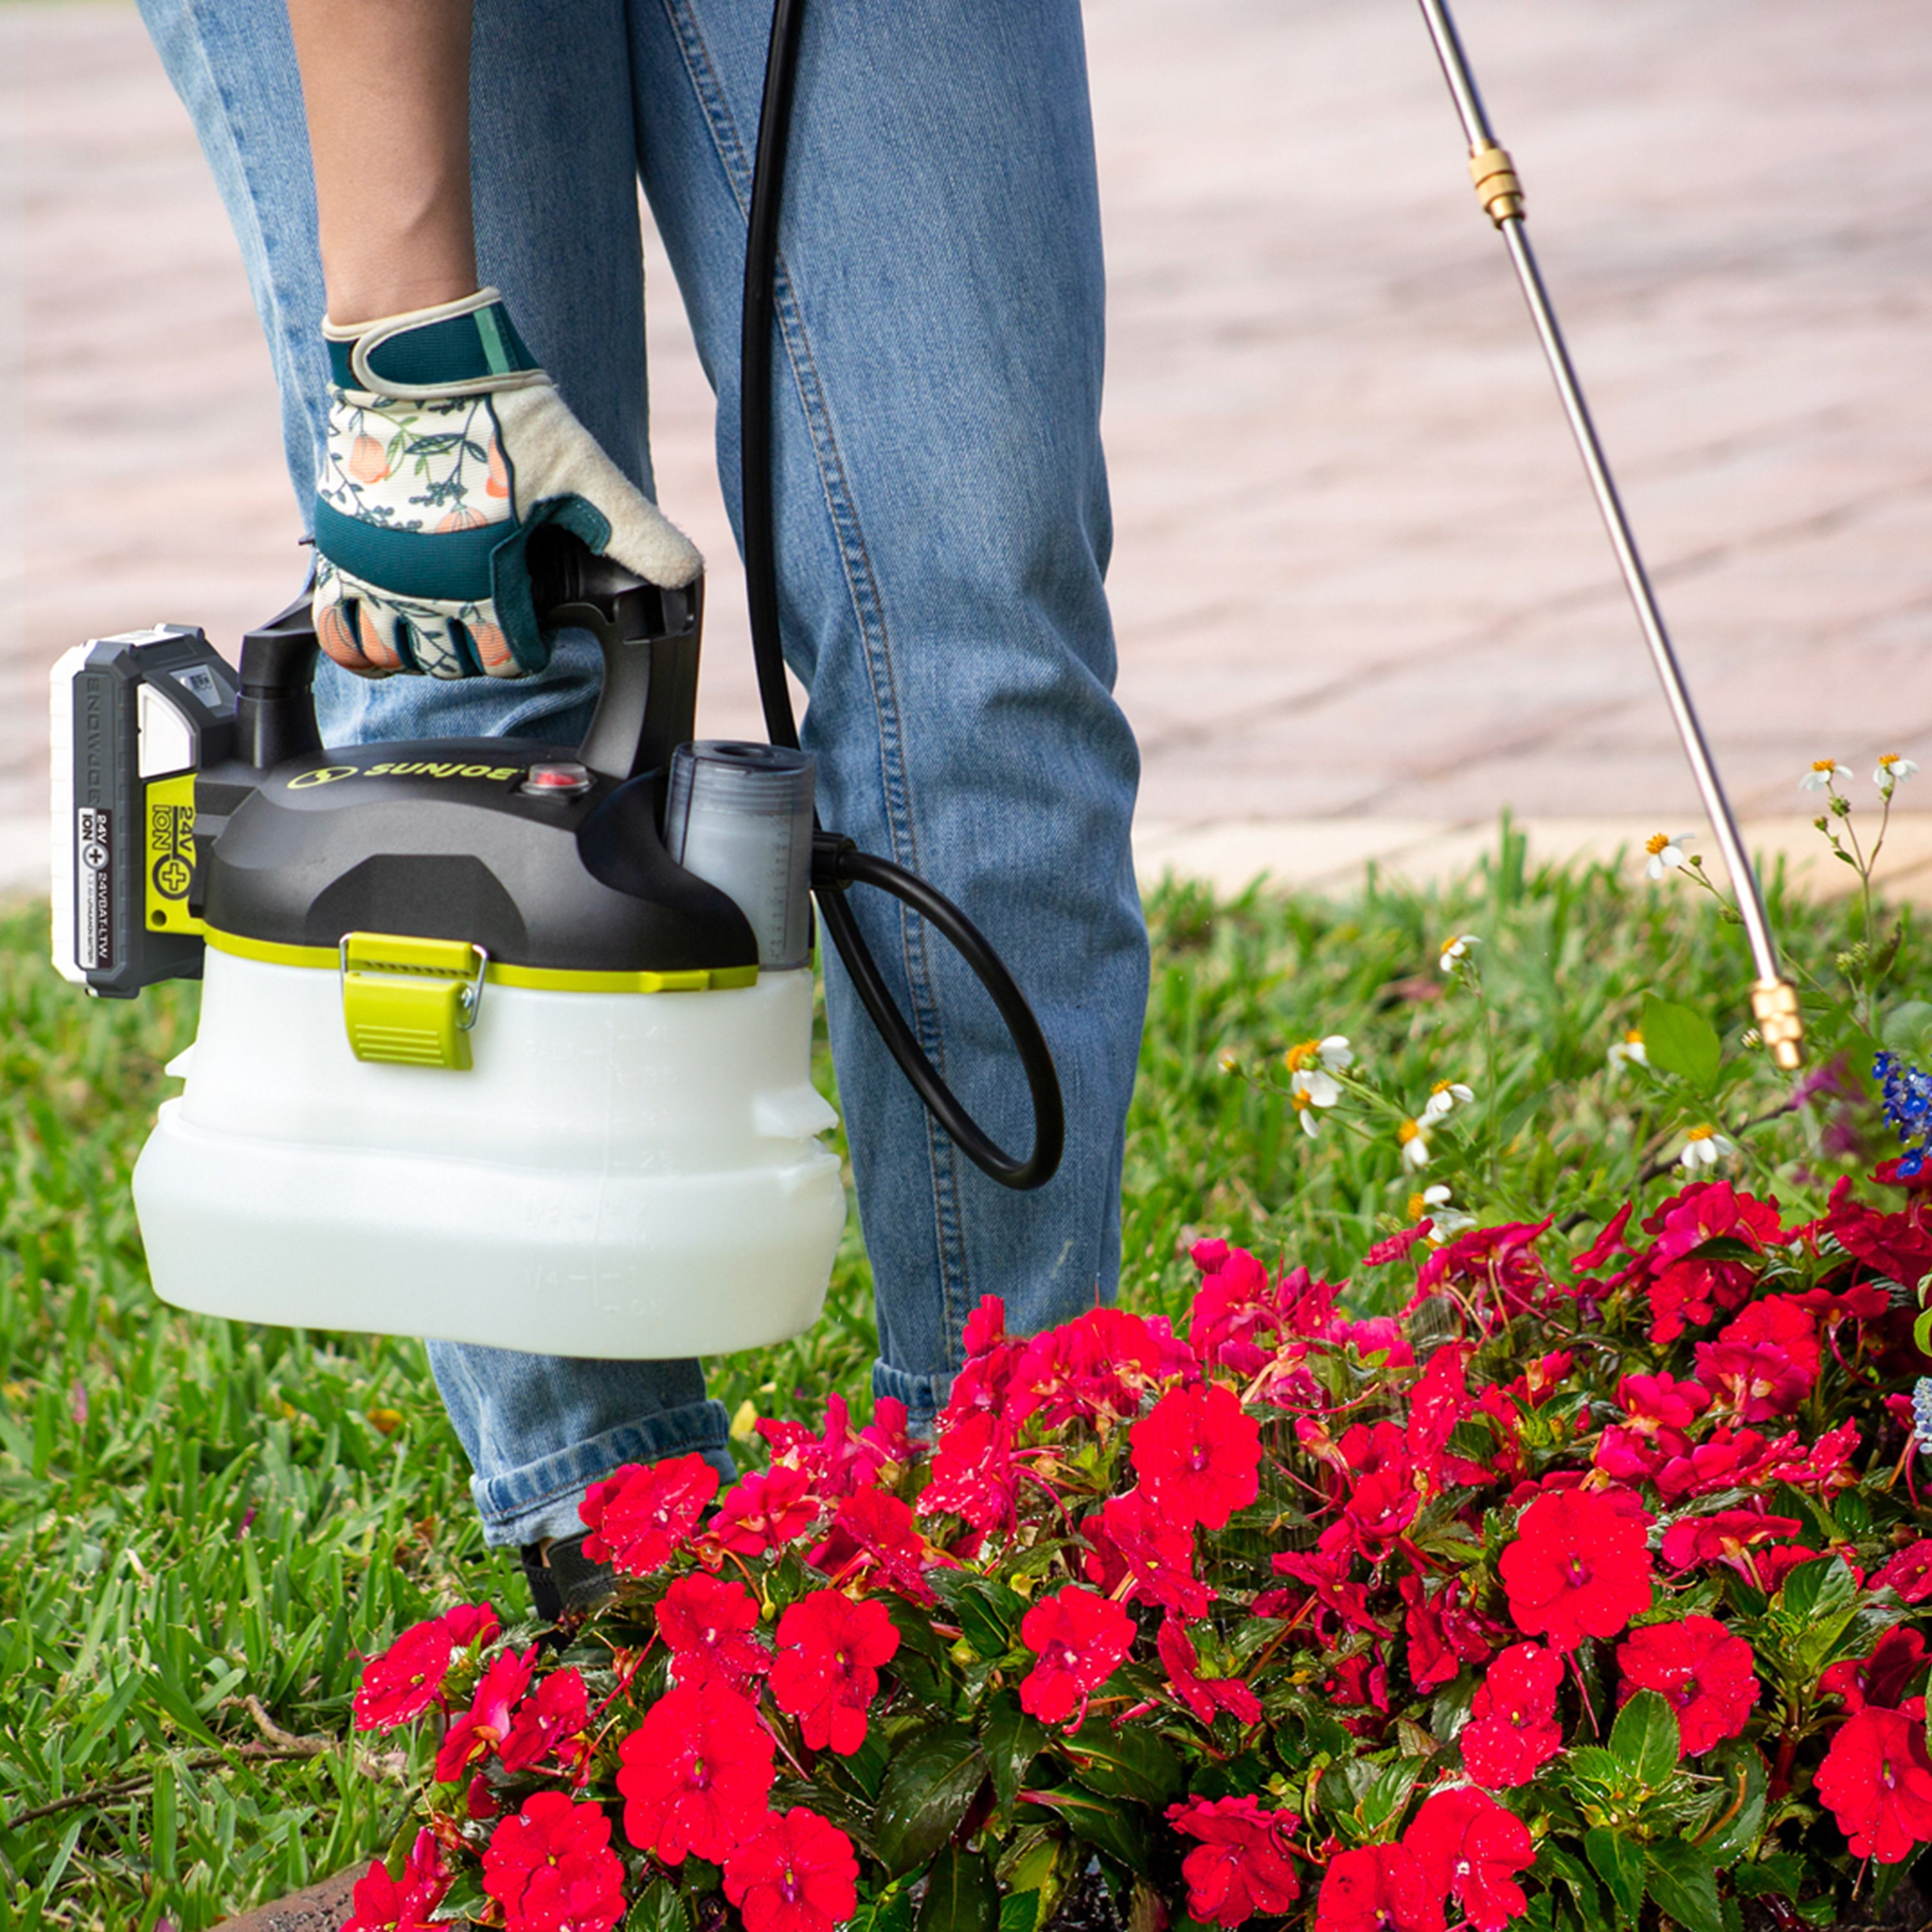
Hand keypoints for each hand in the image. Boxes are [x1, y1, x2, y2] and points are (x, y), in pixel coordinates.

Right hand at [311, 288, 700, 678]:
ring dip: (415, 656)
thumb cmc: (500, 412)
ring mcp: (371, 571)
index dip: (528, 648)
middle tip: (490, 622)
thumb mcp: (585, 474)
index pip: (506, 658)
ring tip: (438, 633)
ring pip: (386, 658)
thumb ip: (635, 532)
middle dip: (474, 652)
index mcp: (482, 578)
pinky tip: (379, 636)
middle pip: (449, 664)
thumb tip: (686, 576)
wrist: (416, 357)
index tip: (533, 628)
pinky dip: (356, 645)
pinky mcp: (338, 549)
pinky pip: (333, 628)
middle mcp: (420, 587)